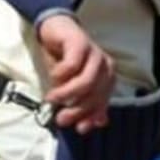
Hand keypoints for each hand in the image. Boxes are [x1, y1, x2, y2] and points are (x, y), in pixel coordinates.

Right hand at [37, 14, 114, 132]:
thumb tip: (93, 125)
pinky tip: (53, 76)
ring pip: (86, 81)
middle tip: (60, 117)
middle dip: (77, 109)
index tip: (78, 128)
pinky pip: (72, 65)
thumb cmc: (64, 60)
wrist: (56, 30)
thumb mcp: (72, 85)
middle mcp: (105, 66)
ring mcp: (94, 54)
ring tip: (52, 98)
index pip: (103, 102)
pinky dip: (61, 74)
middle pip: (95, 94)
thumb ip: (84, 103)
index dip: (92, 116)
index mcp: (107, 78)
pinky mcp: (80, 43)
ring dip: (67, 93)